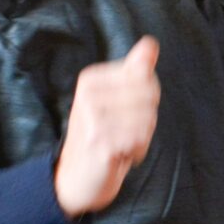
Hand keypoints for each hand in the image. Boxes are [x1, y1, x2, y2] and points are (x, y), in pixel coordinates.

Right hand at [54, 36, 160, 217]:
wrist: (74, 180)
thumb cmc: (101, 136)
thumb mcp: (116, 98)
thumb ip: (134, 70)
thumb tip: (150, 43)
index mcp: (90, 79)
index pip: (146, 78)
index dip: (146, 100)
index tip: (123, 113)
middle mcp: (88, 94)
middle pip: (149, 97)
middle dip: (145, 119)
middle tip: (123, 132)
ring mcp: (92, 118)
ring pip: (147, 118)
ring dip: (141, 137)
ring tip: (120, 143)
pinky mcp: (100, 141)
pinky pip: (140, 138)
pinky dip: (137, 150)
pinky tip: (120, 155)